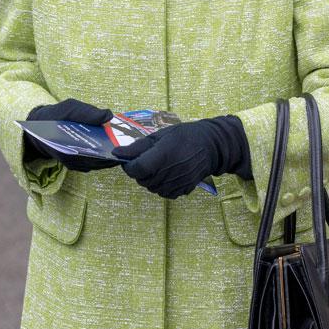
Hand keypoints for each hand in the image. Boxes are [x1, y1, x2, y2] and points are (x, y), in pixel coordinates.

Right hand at [24, 99, 118, 171]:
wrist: (38, 129)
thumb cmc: (56, 116)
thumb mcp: (70, 108)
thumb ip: (87, 112)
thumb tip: (109, 115)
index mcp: (69, 146)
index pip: (95, 153)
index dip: (111, 152)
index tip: (124, 147)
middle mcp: (72, 159)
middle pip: (99, 161)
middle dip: (114, 155)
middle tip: (130, 148)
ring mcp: (74, 164)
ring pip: (98, 164)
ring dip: (111, 157)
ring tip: (127, 148)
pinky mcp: (76, 165)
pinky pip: (94, 164)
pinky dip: (105, 158)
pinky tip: (115, 149)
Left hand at [116, 115, 250, 198]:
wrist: (211, 146)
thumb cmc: (184, 136)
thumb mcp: (160, 136)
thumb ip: (138, 146)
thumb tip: (116, 153)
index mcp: (163, 155)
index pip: (137, 169)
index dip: (129, 166)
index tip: (129, 160)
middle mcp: (170, 171)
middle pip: (142, 180)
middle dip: (139, 171)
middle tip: (146, 160)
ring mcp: (178, 182)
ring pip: (151, 188)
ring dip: (149, 179)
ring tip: (158, 166)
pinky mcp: (183, 190)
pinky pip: (164, 193)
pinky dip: (161, 186)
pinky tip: (166, 174)